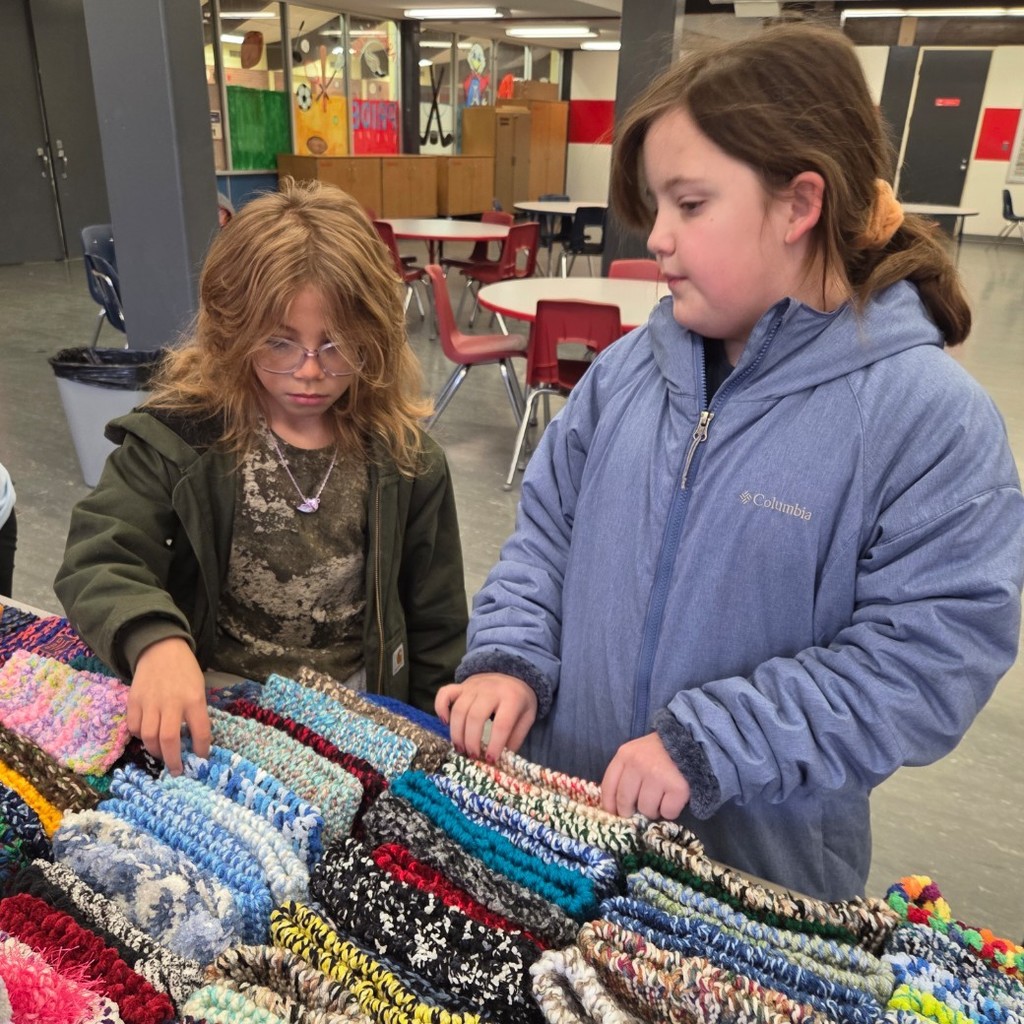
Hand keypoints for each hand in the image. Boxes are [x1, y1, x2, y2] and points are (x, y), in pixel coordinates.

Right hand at [127, 637, 210, 774]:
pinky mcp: (133, 701)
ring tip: (162, 754)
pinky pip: (134, 727)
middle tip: (176, 770)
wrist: (161, 649)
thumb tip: (193, 742)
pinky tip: (148, 736)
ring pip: (149, 737)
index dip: (201, 750)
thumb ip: (196, 713)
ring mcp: (150, 702)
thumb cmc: (185, 671)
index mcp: (194, 699)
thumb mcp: (199, 689)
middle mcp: (172, 702)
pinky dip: (141, 736)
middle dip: (173, 760)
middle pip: (169, 740)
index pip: (201, 732)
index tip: (200, 759)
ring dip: (155, 751)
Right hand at [435, 673, 537, 761]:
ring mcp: (473, 686)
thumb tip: (500, 761)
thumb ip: (515, 738)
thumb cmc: (519, 701)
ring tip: (461, 749)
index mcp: (512, 698)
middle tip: (473, 756)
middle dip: (471, 741)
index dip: (495, 744)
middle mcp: (490, 690)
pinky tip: (445, 723)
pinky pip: (445, 694)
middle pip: (475, 717)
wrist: (512, 675)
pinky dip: (440, 708)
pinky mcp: (461, 686)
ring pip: (458, 709)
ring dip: (457, 733)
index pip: (502, 724)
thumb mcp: (527, 718)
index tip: (490, 760)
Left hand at [601, 732, 690, 818]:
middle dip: (631, 811)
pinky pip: (668, 812)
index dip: (609, 805)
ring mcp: (658, 775)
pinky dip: (671, 811)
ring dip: (653, 811)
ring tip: (660, 799)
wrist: (692, 741)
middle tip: (641, 808)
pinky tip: (673, 799)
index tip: (614, 814)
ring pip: (646, 810)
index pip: (609, 786)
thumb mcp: (636, 754)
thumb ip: (625, 773)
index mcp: (625, 755)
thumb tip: (614, 806)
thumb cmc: (660, 752)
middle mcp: (638, 764)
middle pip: (625, 802)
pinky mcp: (677, 787)